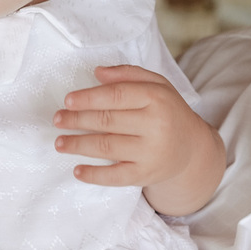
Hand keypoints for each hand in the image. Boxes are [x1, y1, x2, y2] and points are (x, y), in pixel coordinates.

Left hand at [54, 66, 224, 214]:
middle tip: (58, 120)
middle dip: (77, 120)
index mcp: (156, 98)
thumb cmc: (168, 111)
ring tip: (60, 143)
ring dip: (78, 145)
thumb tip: (97, 72)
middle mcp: (155, 125)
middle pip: (107, 121)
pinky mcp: (147, 175)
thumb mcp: (157, 85)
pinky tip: (77, 171)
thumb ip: (128, 74)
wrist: (192, 148)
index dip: (89, 98)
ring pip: (106, 147)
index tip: (68, 101)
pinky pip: (116, 177)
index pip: (116, 96)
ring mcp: (151, 152)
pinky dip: (94, 175)